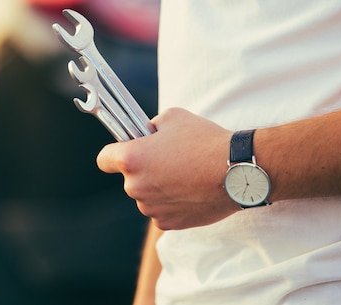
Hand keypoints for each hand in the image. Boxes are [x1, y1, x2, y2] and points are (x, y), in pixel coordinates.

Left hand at [97, 108, 238, 229]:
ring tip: (185, 175)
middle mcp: (135, 187)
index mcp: (131, 160)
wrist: (237, 171)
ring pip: (146, 195)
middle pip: (129, 178)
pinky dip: (172, 203)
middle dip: (144, 169)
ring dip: (158, 187)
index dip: (113, 153)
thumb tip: (147, 134)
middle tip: (168, 158)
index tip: (124, 150)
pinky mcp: (167, 223)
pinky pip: (162, 210)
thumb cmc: (205, 140)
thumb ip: (151, 127)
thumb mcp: (173, 117)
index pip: (104, 159)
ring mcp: (151, 208)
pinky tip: (191, 190)